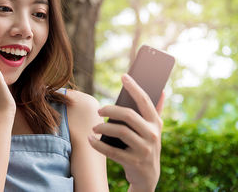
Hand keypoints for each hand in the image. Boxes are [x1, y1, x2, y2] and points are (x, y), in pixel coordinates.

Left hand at [89, 74, 163, 191]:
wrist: (148, 176)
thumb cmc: (146, 145)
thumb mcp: (154, 129)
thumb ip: (156, 111)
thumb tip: (162, 90)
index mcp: (155, 123)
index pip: (145, 101)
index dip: (134, 87)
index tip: (123, 76)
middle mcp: (152, 135)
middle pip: (129, 115)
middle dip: (110, 110)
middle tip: (99, 109)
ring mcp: (144, 149)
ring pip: (120, 131)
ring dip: (103, 127)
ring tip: (94, 126)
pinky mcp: (134, 162)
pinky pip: (112, 151)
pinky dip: (98, 144)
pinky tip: (90, 139)